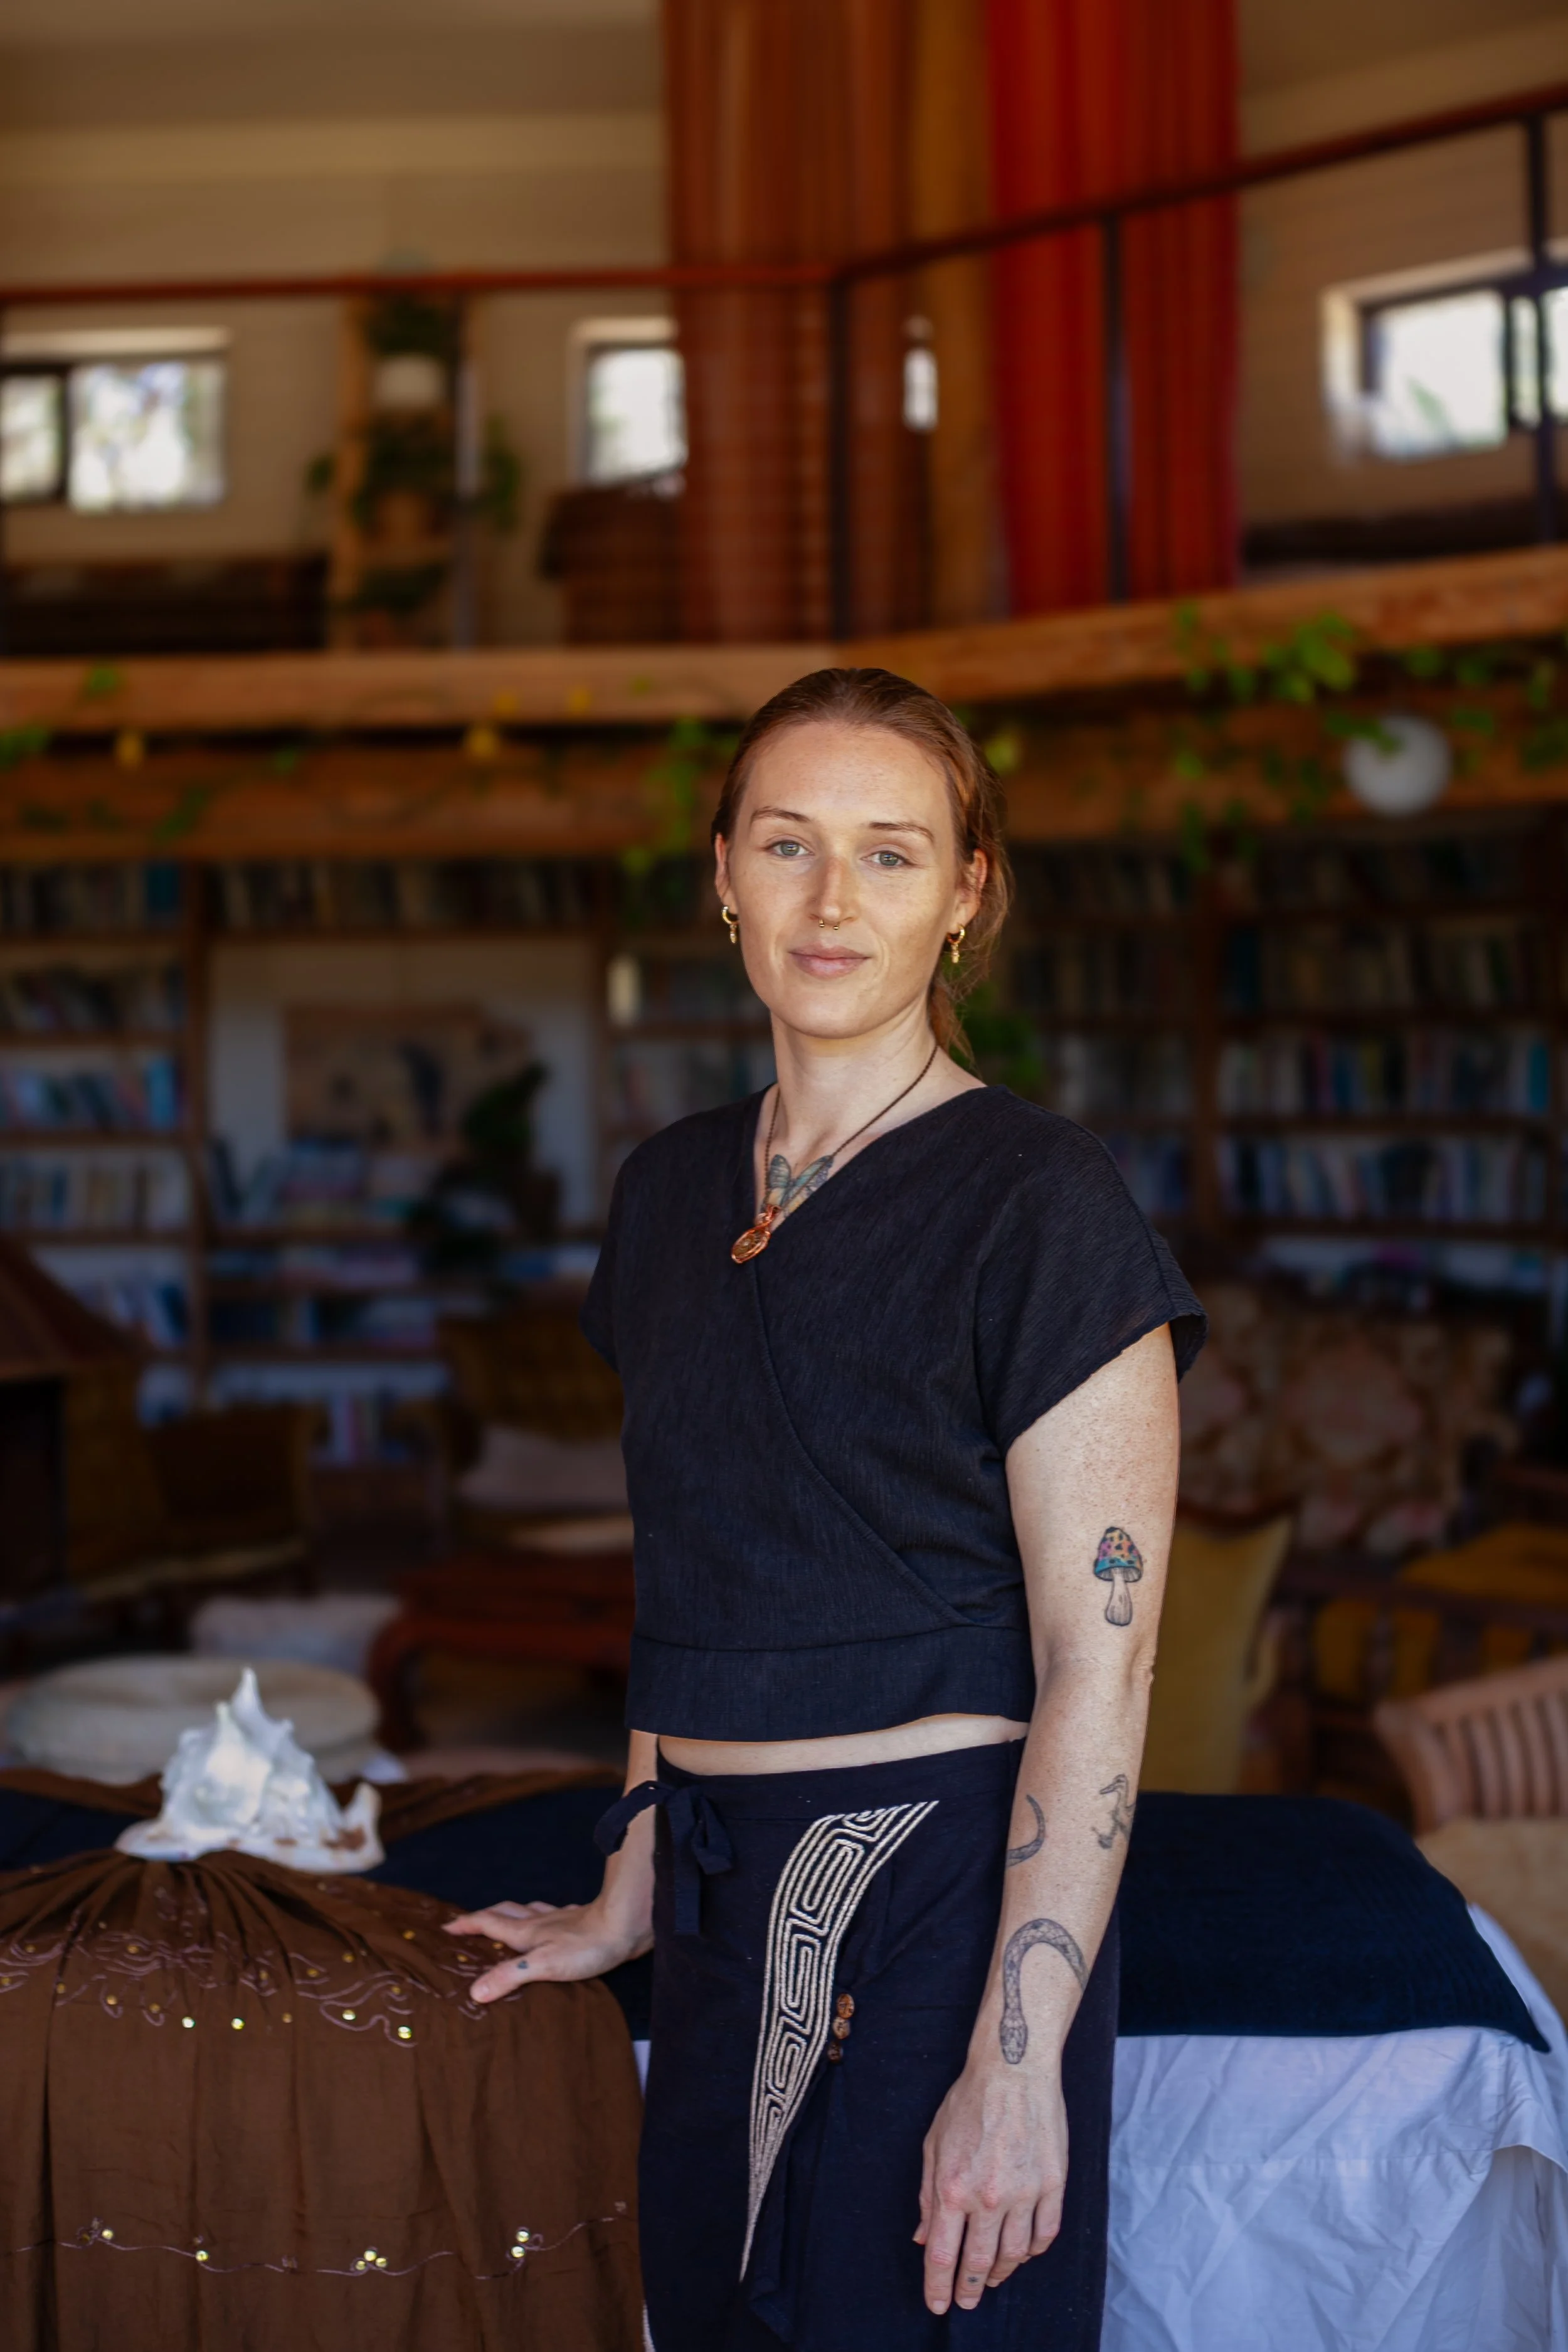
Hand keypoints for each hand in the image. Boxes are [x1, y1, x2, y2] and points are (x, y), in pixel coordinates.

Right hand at [443, 1897, 651, 2002]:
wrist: (626, 1925)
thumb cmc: (586, 1946)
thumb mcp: (543, 1964)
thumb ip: (509, 1975)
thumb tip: (475, 1991)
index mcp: (527, 1931)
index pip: (488, 1923)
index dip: (466, 1925)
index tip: (445, 1928)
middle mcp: (540, 1922)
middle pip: (504, 1912)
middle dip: (484, 1916)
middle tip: (469, 1922)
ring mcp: (561, 1920)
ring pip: (528, 1911)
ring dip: (512, 1913)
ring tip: (504, 1919)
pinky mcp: (580, 1923)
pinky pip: (553, 1916)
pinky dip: (542, 1917)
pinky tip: (550, 1920)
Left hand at [916, 2059, 1067, 2315]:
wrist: (1013, 2069)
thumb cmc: (968, 2102)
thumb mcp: (933, 2144)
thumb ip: (927, 2195)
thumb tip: (923, 2237)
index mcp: (953, 2187)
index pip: (942, 2255)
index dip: (938, 2286)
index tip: (937, 2304)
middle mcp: (989, 2197)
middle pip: (978, 2263)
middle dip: (968, 2290)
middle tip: (965, 2302)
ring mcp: (1024, 2192)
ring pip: (1014, 2254)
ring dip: (1000, 2272)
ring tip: (991, 2278)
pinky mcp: (1053, 2184)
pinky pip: (1045, 2233)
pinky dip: (1033, 2250)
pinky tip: (1023, 2251)